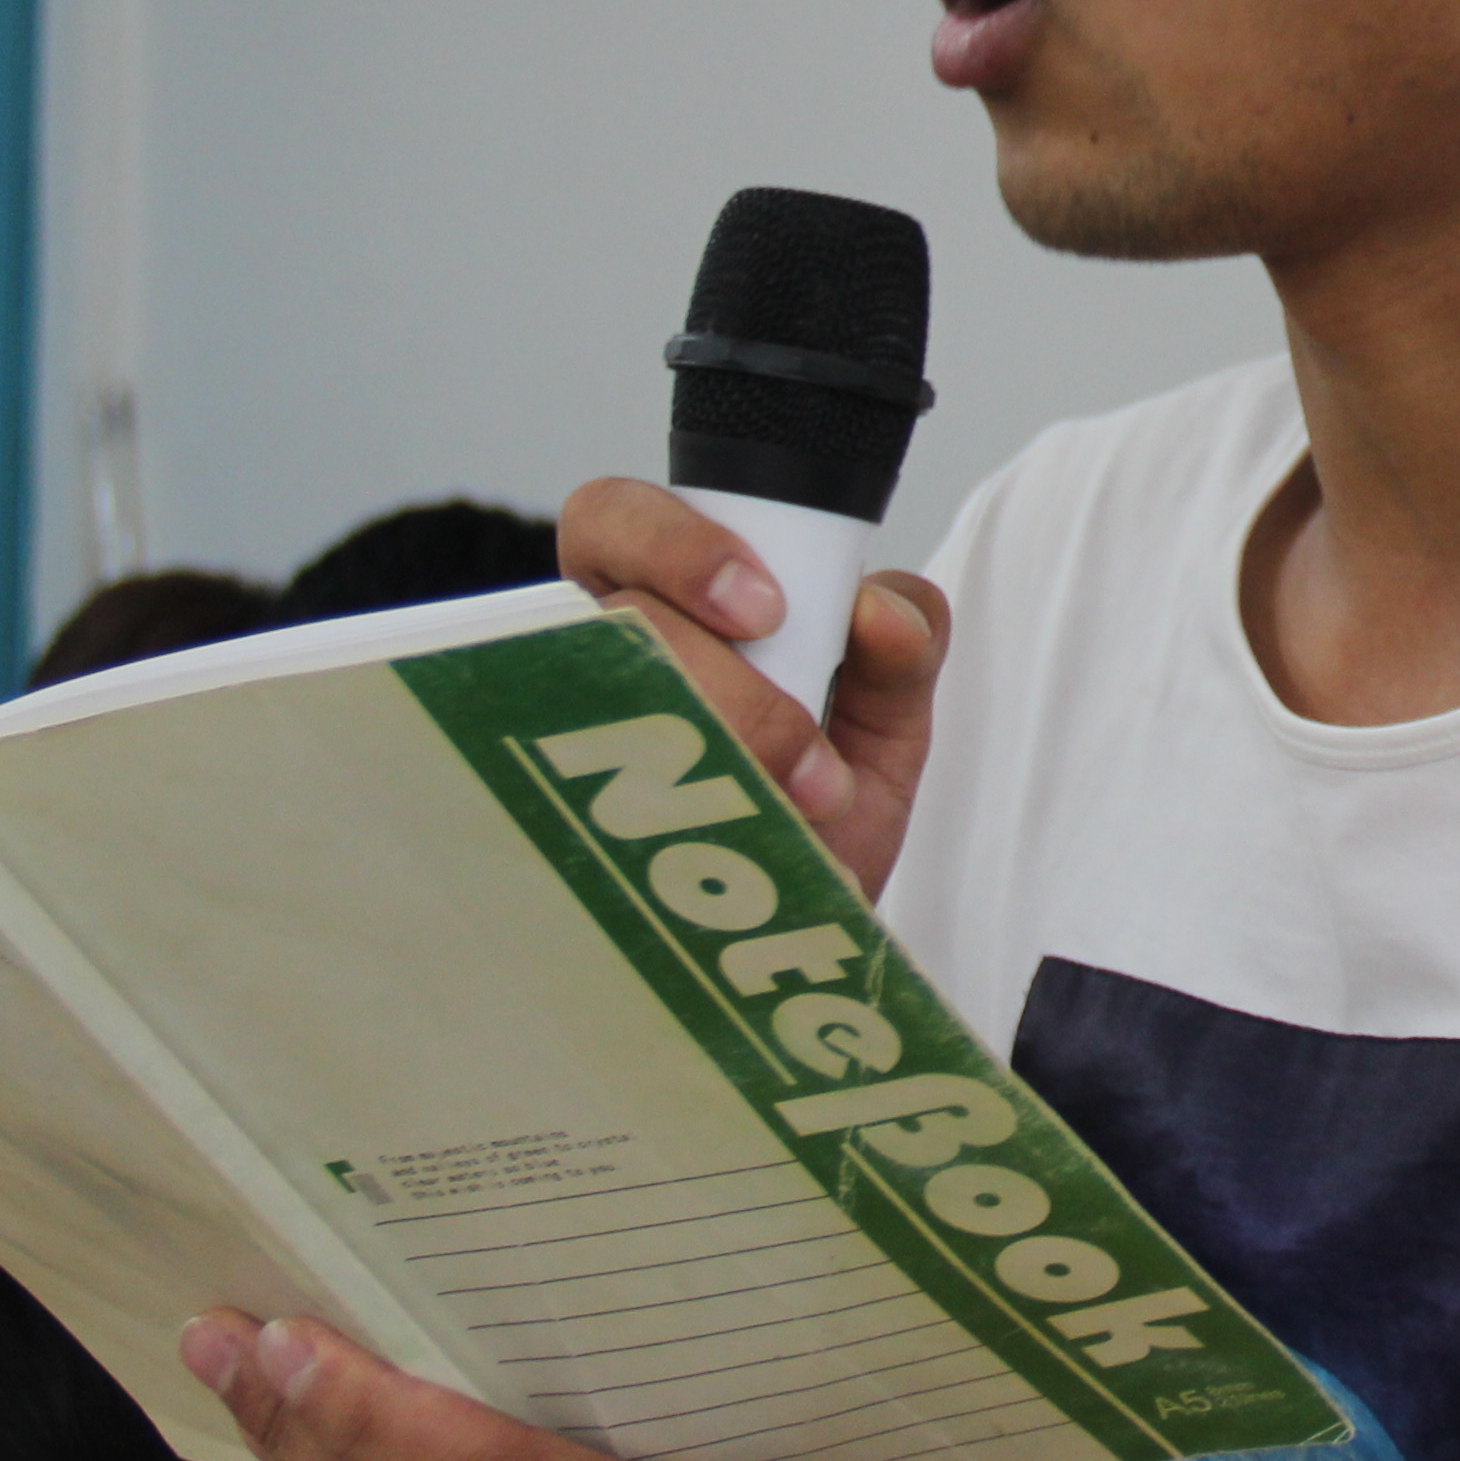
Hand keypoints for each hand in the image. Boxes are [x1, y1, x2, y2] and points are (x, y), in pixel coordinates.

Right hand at [557, 479, 948, 894]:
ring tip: (798, 814)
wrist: (797, 942)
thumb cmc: (823, 811)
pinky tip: (726, 854)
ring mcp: (566, 740)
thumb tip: (879, 614)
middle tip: (803, 744)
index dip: (681, 549)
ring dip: (716, 761)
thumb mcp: (885, 727)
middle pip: (620, 619)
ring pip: (604, 708)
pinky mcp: (555, 829)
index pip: (618, 518)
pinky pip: (576, 810)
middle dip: (723, 682)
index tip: (765, 610)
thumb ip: (903, 654)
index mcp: (664, 595)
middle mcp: (599, 656)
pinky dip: (670, 832)